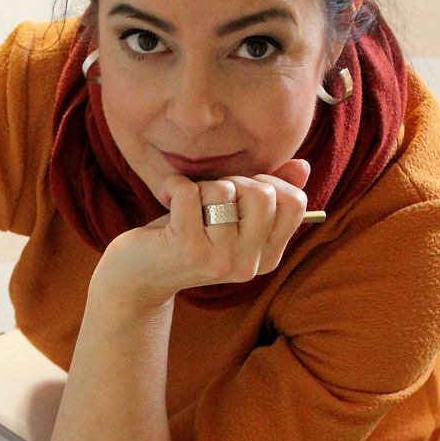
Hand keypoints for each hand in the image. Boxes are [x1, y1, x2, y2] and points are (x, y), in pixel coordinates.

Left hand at [90, 159, 309, 309]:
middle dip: (232, 182)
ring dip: (200, 187)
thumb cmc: (186, 235)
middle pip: (263, 193)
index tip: (238, 194)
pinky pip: (189, 192)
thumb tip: (303, 165)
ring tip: (186, 208)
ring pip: (224, 190)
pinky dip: (173, 185)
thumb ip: (269, 193)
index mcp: (268, 257)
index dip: (265, 183)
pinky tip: (166, 199)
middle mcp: (249, 264)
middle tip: (209, 200)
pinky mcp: (188, 249)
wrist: (137, 275)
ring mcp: (220, 260)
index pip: (294, 202)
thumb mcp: (230, 214)